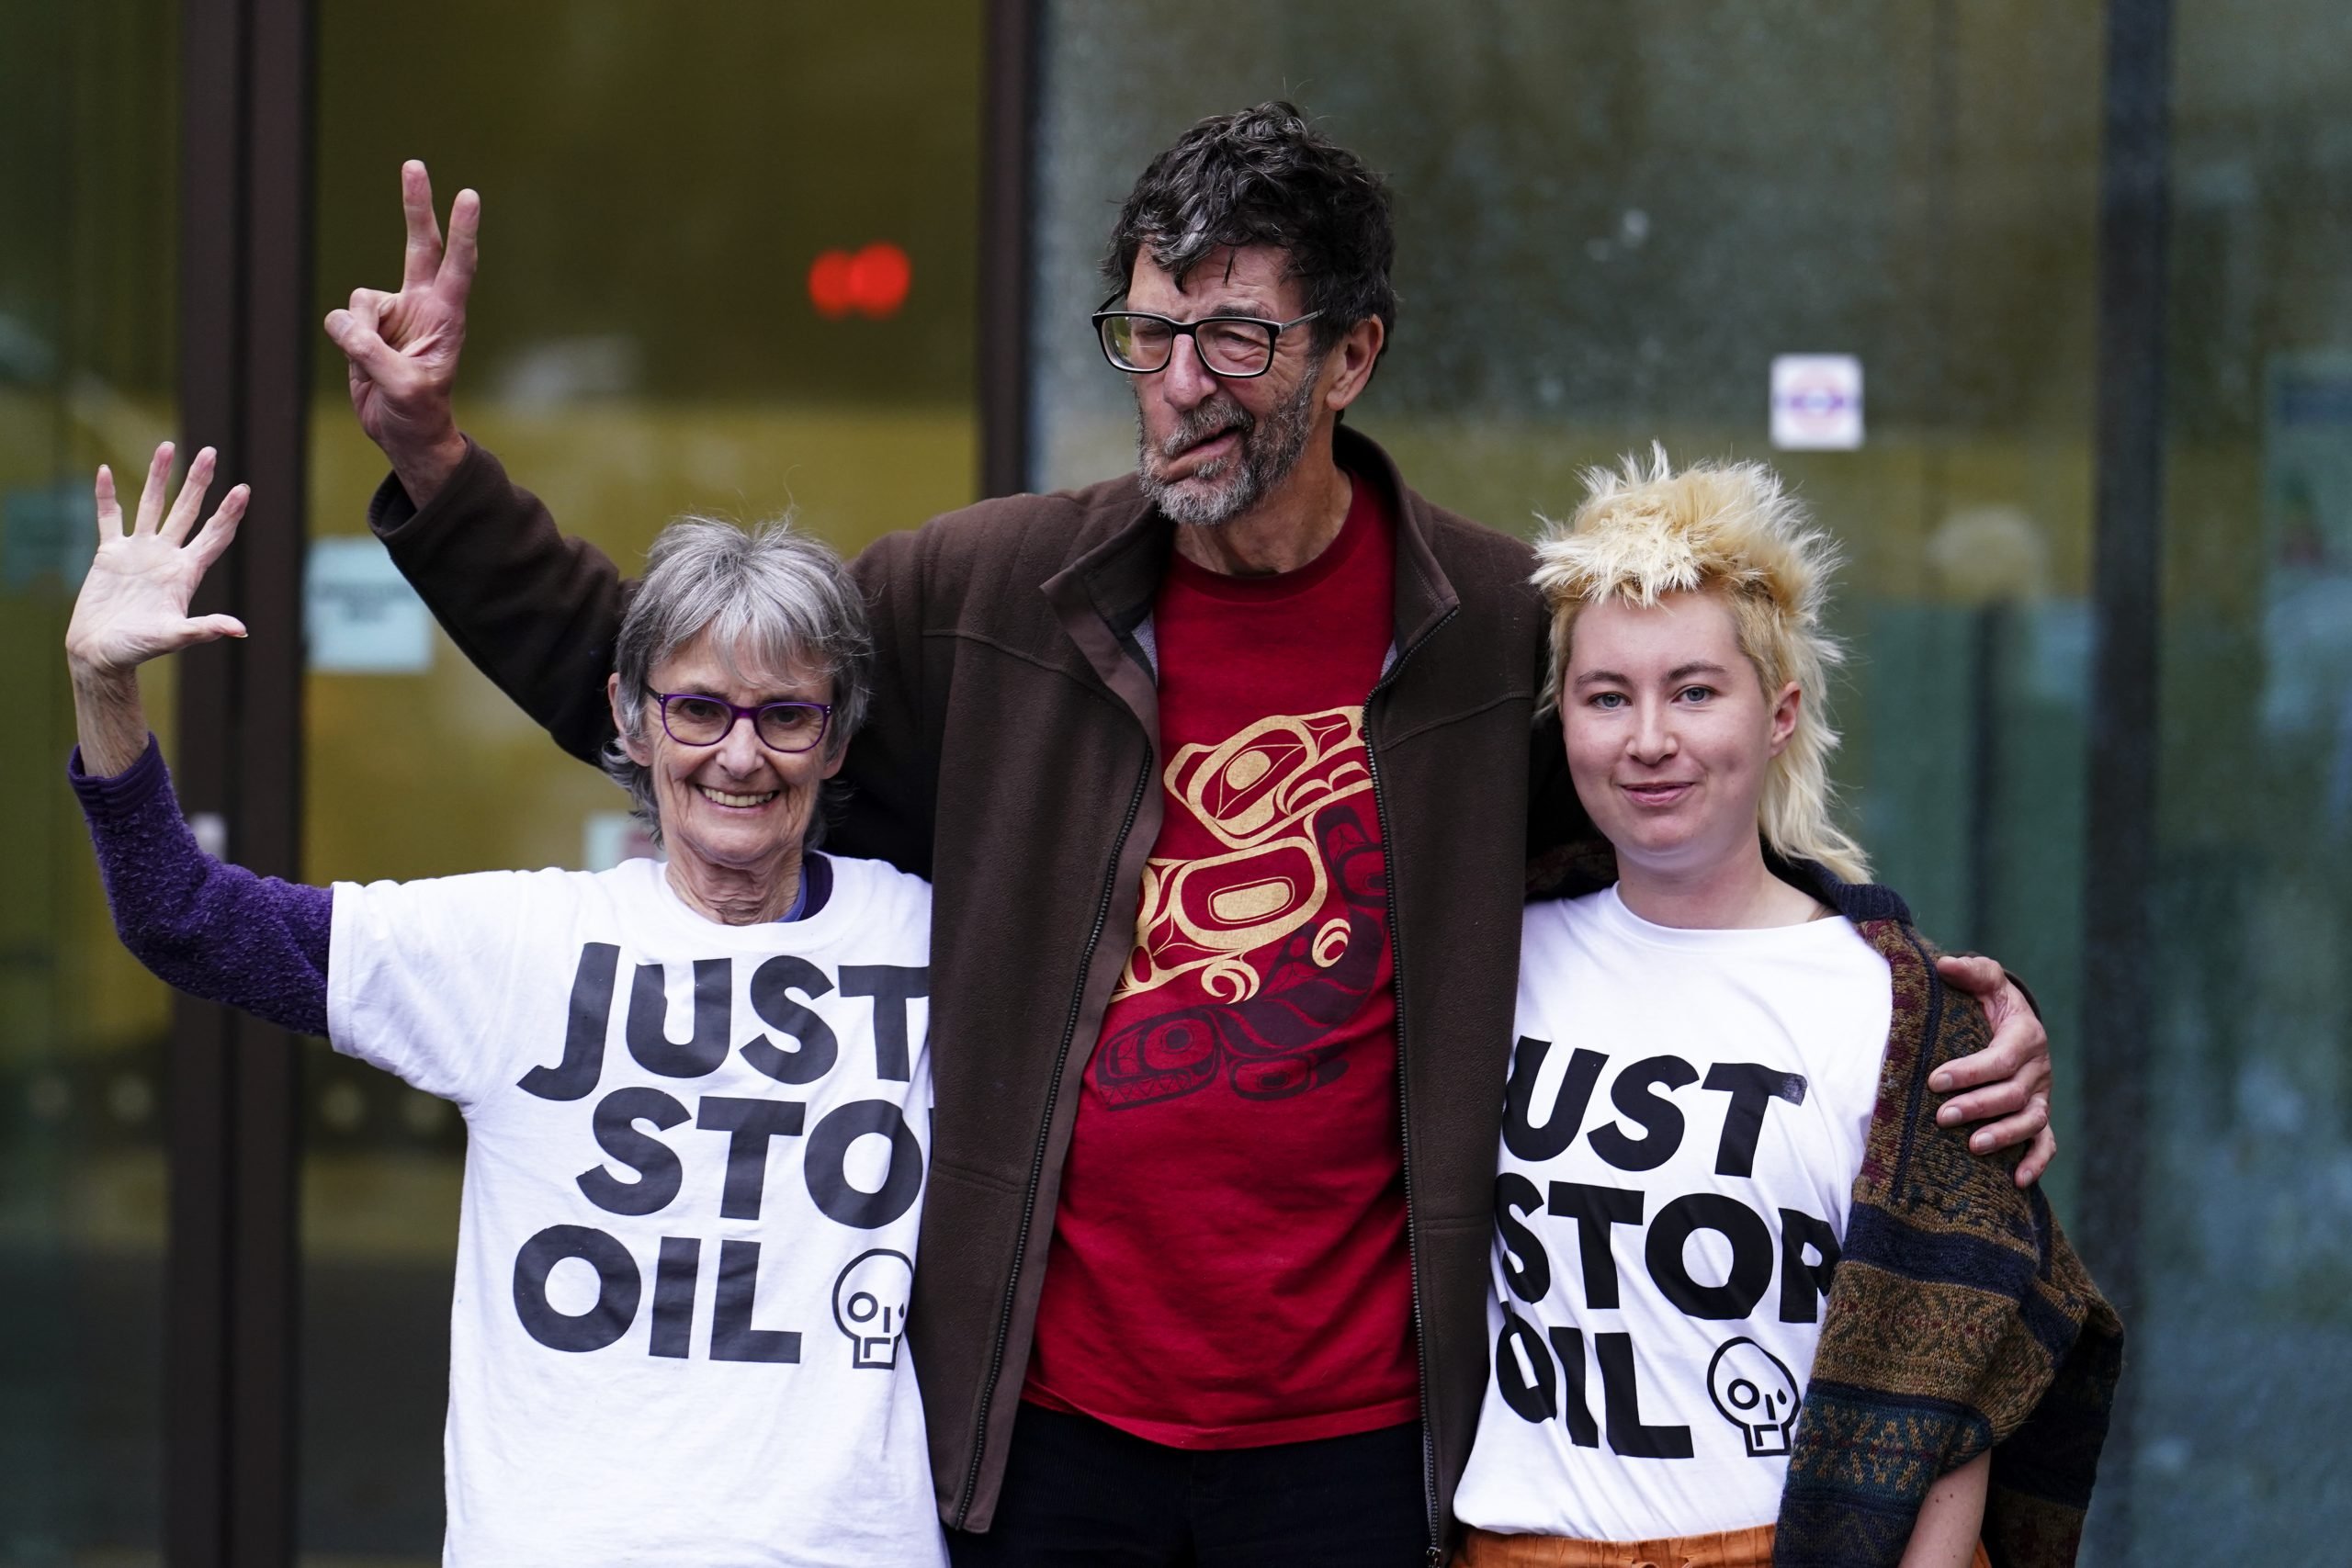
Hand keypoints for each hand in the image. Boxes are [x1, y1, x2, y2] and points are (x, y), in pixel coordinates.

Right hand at [65, 443, 248, 679]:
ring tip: (167, 446)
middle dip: (198, 482)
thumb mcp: (173, 636)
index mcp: (186, 573)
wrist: (102, 653)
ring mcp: (138, 553)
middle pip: (187, 511)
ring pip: (151, 505)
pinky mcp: (109, 554)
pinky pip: (108, 518)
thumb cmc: (139, 649)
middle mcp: (166, 557)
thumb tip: (240, 630)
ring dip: (157, 477)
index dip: (229, 513)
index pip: (214, 535)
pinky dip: (105, 496)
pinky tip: (103, 471)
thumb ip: (204, 629)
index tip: (244, 489)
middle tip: (210, 451)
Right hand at [323, 159, 477, 504]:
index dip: (462, 231)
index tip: (469, 195)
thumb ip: (374, 354)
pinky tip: (362, 360)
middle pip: (418, 244)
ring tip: (377, 364)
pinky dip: (346, 339)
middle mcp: (421, 305)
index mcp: (447, 317)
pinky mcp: (365, 324)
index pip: (458, 266)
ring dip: (359, 331)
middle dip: (415, 205)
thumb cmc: (418, 413)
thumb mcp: (404, 388)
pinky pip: (342, 318)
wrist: (402, 431)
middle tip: (414, 163)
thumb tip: (345, 323)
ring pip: (360, 299)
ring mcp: (392, 313)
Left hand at [1931, 954, 2054, 1185]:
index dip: (1970, 1072)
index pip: (2001, 1059)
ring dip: (2003, 1136)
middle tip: (1942, 1117)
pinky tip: (2015, 1180)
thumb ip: (1971, 971)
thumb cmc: (1991, 1000)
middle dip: (1978, 1106)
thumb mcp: (1985, 980)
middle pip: (2013, 1094)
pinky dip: (2036, 1162)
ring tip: (1973, 1146)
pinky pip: (2046, 1143)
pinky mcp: (2039, 1115)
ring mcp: (2042, 1095)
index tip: (1935, 1079)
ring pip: (2031, 1121)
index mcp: (2026, 1036)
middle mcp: (2038, 1069)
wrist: (2012, 1020)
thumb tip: (1944, 965)